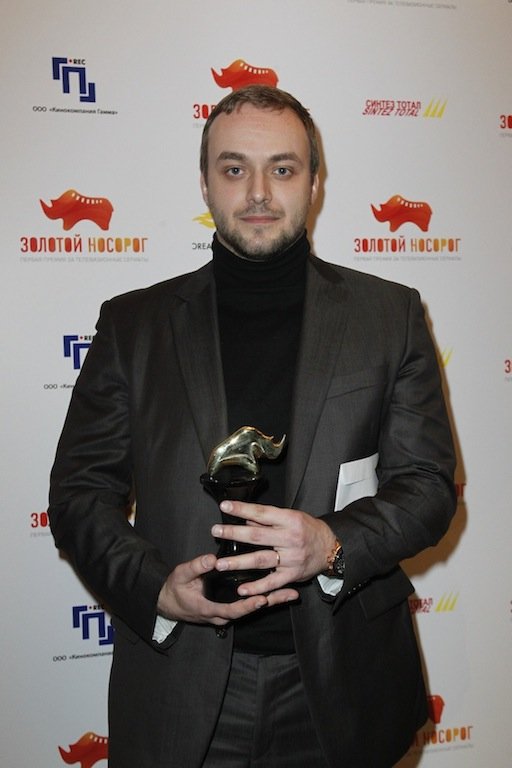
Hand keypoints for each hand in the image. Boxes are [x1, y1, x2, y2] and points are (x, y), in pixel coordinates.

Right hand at [156, 552, 296, 626]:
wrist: (168, 603)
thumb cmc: (175, 589)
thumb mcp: (181, 575)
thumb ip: (196, 568)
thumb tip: (211, 559)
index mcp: (210, 609)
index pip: (233, 610)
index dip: (248, 605)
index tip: (262, 598)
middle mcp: (221, 615)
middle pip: (249, 611)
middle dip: (270, 602)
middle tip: (290, 594)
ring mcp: (226, 613)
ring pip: (251, 608)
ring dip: (271, 600)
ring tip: (291, 593)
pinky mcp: (229, 607)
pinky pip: (248, 604)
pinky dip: (263, 597)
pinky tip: (277, 590)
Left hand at [212, 501, 335, 597]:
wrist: (331, 548)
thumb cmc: (308, 529)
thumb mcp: (292, 516)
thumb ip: (269, 518)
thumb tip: (246, 517)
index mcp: (289, 520)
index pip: (262, 512)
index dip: (242, 509)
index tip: (225, 506)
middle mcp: (290, 538)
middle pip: (257, 535)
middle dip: (234, 533)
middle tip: (216, 531)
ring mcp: (291, 558)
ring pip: (261, 560)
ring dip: (239, 562)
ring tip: (220, 563)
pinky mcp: (292, 575)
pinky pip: (272, 583)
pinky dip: (256, 587)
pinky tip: (242, 589)